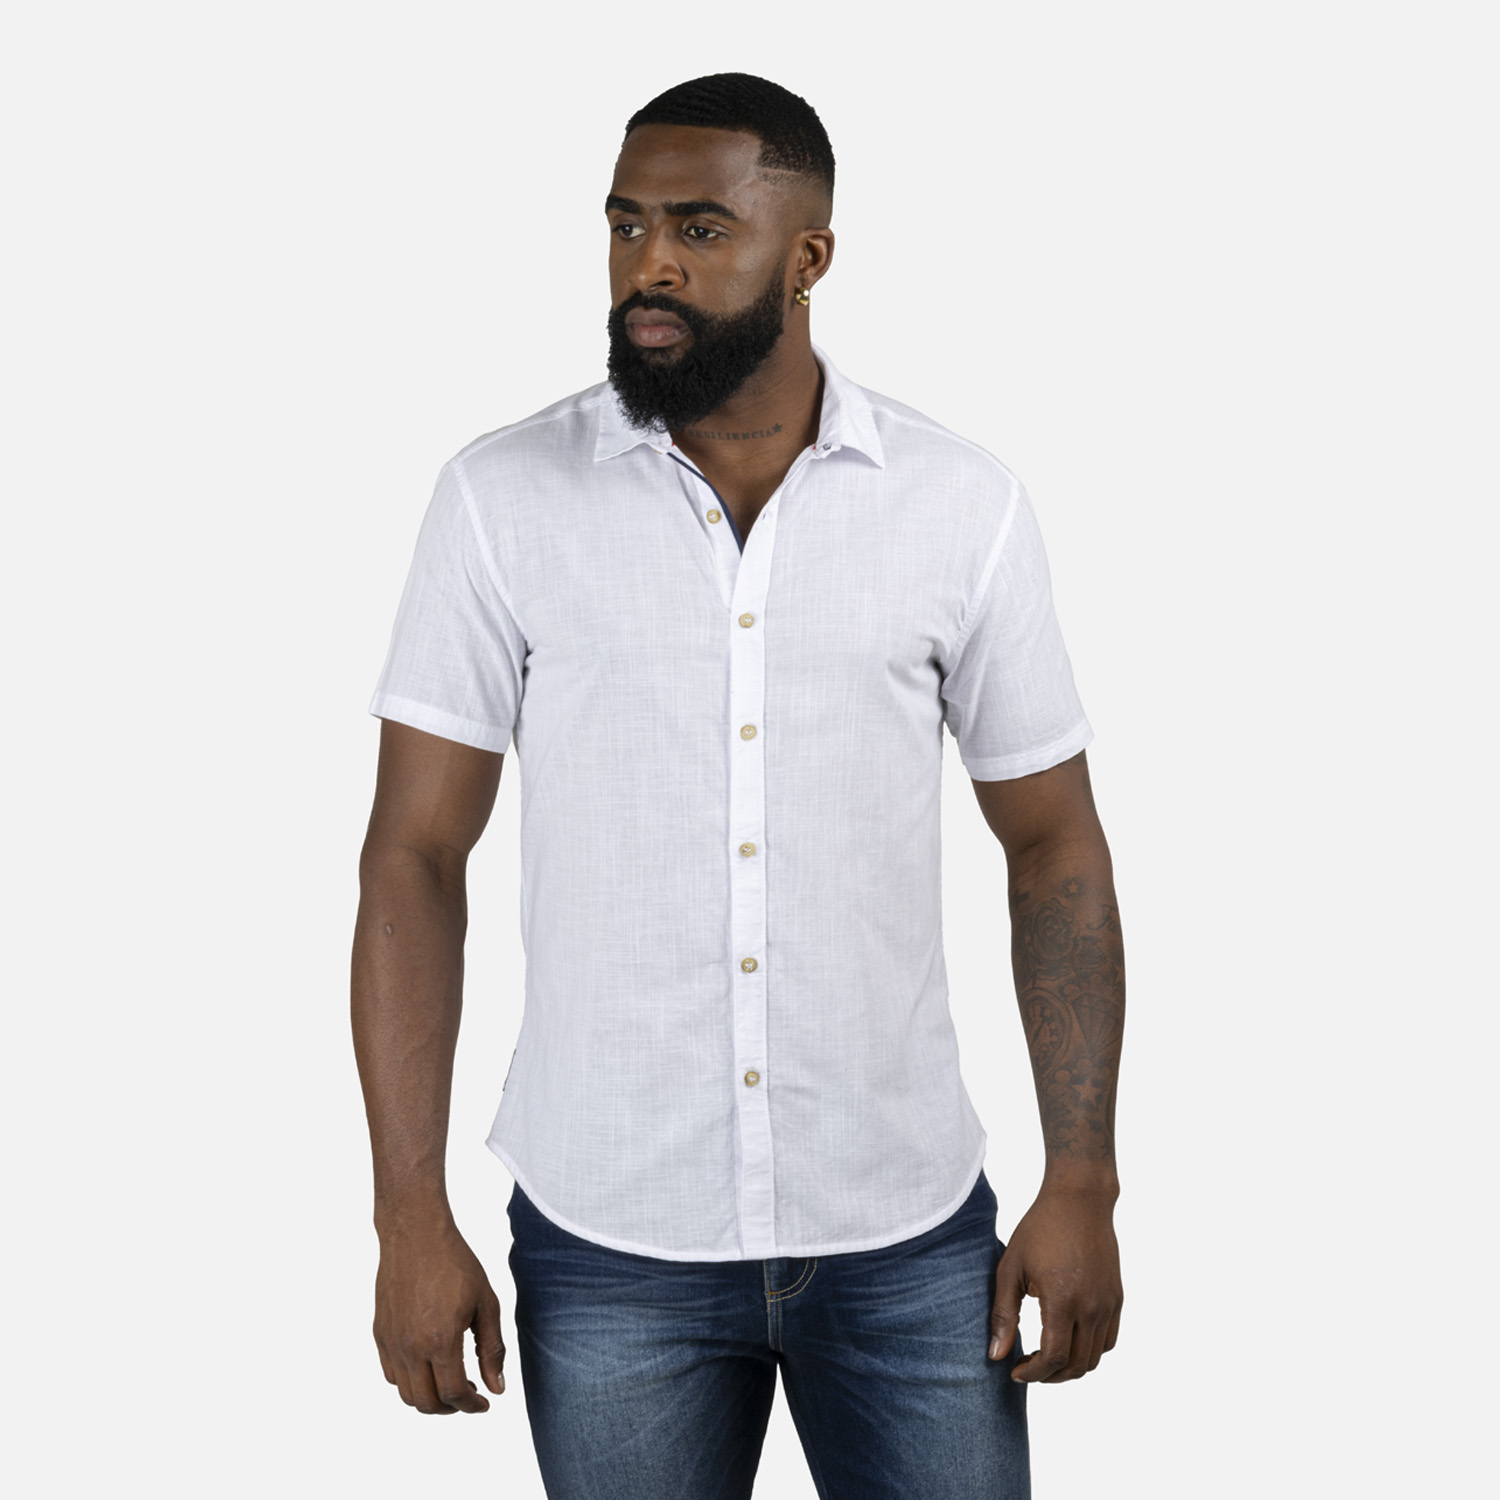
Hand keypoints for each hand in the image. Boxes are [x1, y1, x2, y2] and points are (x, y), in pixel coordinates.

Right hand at [374, 1224, 505, 1413]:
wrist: (416, 1235)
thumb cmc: (456, 1263)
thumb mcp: (486, 1303)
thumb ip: (492, 1349)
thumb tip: (496, 1387)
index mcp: (440, 1340)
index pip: (453, 1394)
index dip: (472, 1405)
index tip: (485, 1403)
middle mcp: (410, 1347)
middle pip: (427, 1403)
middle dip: (451, 1408)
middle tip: (469, 1395)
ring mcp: (391, 1342)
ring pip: (406, 1394)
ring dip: (429, 1398)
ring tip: (450, 1381)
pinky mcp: (380, 1334)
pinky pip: (391, 1374)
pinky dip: (410, 1382)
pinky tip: (429, 1365)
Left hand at [988, 1186, 1121, 1382]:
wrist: (1079, 1201)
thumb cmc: (1039, 1229)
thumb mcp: (1011, 1268)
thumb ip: (1003, 1314)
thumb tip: (996, 1356)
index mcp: (1062, 1300)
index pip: (1054, 1359)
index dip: (1033, 1374)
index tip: (1015, 1372)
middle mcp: (1091, 1307)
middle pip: (1076, 1366)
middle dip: (1049, 1376)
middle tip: (1027, 1367)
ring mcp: (1108, 1304)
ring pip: (1095, 1358)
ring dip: (1071, 1368)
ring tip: (1046, 1358)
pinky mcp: (1117, 1298)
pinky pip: (1108, 1340)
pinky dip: (1090, 1351)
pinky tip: (1068, 1340)